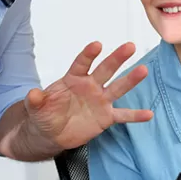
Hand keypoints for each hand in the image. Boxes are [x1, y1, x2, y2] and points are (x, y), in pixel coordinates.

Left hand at [24, 42, 152, 149]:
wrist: (51, 134)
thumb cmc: (45, 114)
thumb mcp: (36, 108)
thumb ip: (36, 101)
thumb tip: (32, 94)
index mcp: (73, 79)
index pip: (82, 63)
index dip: (89, 54)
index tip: (97, 45)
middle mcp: (90, 86)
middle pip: (105, 69)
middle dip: (117, 58)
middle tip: (129, 46)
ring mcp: (100, 101)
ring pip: (117, 88)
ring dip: (130, 80)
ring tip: (143, 70)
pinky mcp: (106, 117)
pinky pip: (123, 115)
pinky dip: (135, 115)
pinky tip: (148, 114)